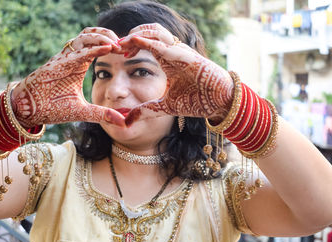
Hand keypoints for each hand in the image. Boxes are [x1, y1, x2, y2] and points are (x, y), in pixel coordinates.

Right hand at [11, 27, 124, 127]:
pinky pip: (78, 53)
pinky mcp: (57, 64)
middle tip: (126, 44)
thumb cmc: (53, 108)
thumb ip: (102, 114)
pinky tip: (107, 49)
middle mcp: (72, 57)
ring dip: (102, 37)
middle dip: (109, 34)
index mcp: (79, 64)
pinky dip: (93, 49)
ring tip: (117, 44)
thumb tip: (123, 122)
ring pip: (85, 37)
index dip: (113, 44)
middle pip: (92, 34)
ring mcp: (64, 58)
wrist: (30, 111)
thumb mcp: (83, 111)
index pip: (98, 45)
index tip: (128, 52)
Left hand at [118, 23, 233, 125]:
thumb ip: (146, 110)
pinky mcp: (185, 55)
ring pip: (154, 30)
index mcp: (166, 59)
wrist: (218, 102)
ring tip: (122, 44)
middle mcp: (171, 51)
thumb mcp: (164, 106)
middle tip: (114, 47)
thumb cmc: (196, 100)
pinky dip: (148, 42)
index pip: (144, 43)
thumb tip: (127, 121)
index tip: (113, 53)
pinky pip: (163, 44)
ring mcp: (178, 51)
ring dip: (136, 34)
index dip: (128, 45)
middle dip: (129, 36)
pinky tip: (134, 43)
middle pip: (147, 31)